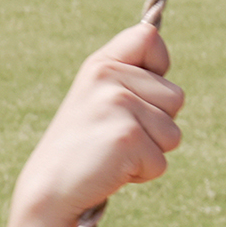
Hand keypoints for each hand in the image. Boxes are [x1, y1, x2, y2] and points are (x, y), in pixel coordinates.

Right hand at [11, 23, 182, 224]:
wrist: (49, 189)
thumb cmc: (81, 147)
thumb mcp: (98, 99)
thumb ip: (128, 77)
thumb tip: (163, 59)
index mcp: (101, 64)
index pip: (149, 38)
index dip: (158, 65)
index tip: (138, 94)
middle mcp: (109, 77)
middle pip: (176, 97)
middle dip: (156, 125)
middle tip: (116, 136)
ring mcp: (118, 105)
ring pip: (173, 133)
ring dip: (150, 152)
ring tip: (114, 153)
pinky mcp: (128, 137)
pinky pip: (161, 161)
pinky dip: (142, 174)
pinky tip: (112, 170)